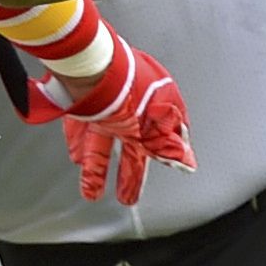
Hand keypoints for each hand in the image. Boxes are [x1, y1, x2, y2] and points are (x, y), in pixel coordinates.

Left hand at [32, 38, 192, 202]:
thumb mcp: (152, 125)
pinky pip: (82, 129)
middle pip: (134, 144)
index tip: (172, 168)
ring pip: (104, 142)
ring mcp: (107, 102)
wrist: (90, 67)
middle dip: (130, 173)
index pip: (170, 130)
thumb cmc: (128, 86)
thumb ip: (167, 147)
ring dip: (99, 170)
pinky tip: (77, 161)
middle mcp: (134, 102)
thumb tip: (188, 163)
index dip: (170, 152)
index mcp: (158, 100)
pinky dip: (81, 146)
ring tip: (93, 193)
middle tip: (128, 197)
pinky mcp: (81, 103)